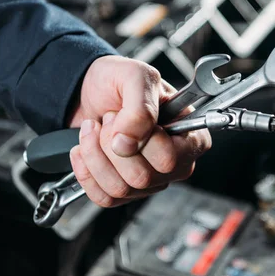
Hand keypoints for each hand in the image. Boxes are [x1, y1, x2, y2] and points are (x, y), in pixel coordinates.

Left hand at [66, 55, 211, 207]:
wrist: (88, 89)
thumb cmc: (119, 81)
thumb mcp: (135, 78)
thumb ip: (140, 109)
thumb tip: (128, 143)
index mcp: (190, 136)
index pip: (169, 158)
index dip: (140, 140)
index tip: (121, 116)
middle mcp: (175, 163)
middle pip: (142, 178)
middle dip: (111, 146)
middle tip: (108, 120)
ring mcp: (150, 180)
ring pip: (120, 189)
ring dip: (95, 155)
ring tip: (93, 130)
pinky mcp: (125, 190)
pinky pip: (104, 198)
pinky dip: (86, 172)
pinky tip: (84, 150)